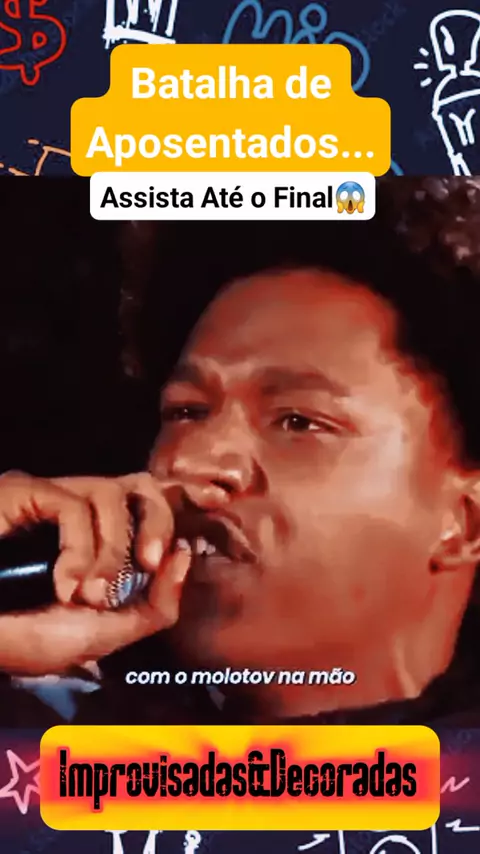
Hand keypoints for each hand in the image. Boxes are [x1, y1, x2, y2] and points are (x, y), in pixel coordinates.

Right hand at [0, 470, 190, 674]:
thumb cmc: (27, 637)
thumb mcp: (103, 633)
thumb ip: (152, 606)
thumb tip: (183, 557)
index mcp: (103, 539)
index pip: (152, 501)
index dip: (188, 491)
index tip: (222, 496)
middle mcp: (83, 512)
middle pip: (143, 485)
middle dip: (161, 517)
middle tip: (154, 561)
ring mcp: (52, 499)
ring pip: (110, 494)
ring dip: (110, 551)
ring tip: (89, 594)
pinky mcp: (23, 492)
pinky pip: (74, 506)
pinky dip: (78, 550)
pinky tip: (64, 584)